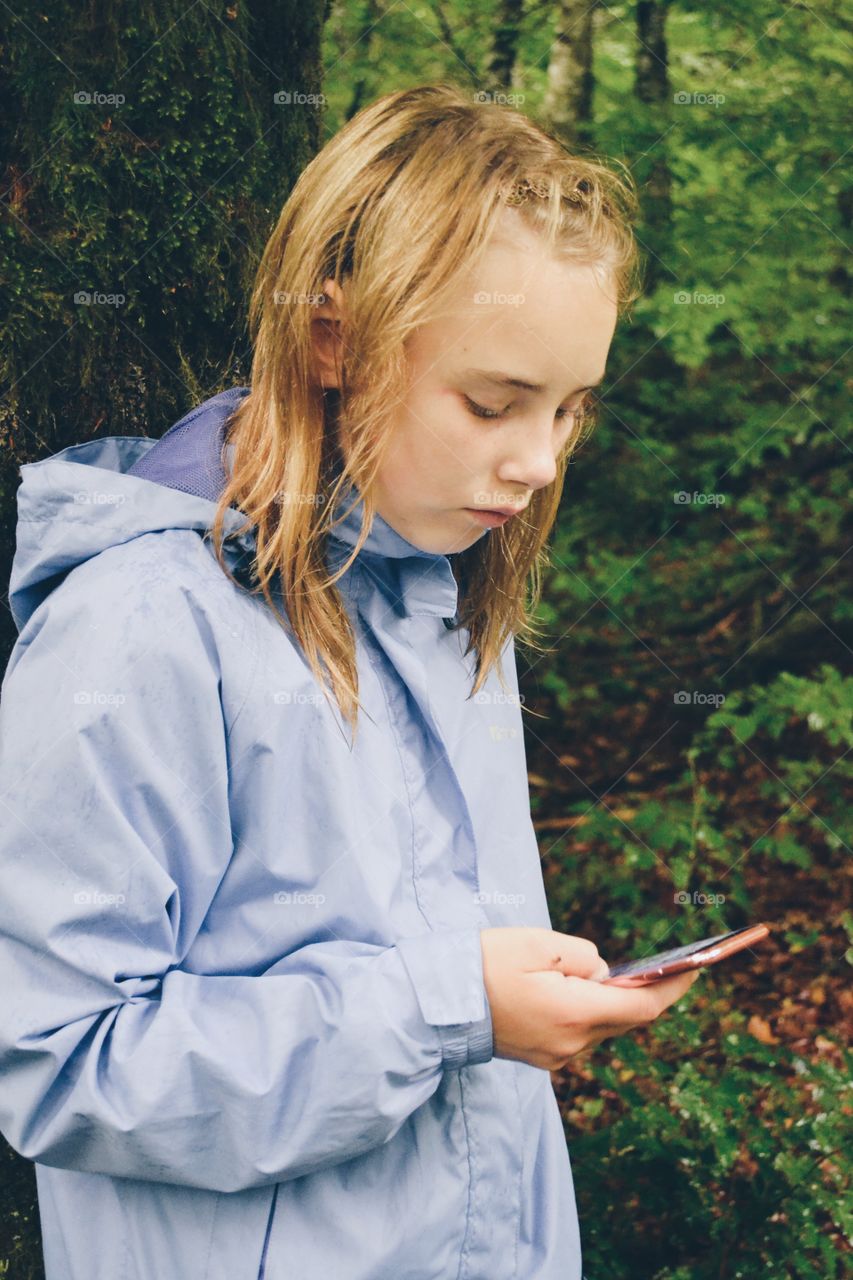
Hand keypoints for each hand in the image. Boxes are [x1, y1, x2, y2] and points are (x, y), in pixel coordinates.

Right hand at [480, 926, 699, 1070]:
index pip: (643, 1007)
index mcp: (575, 1013)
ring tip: (624, 975)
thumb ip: (582, 956)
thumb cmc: (484, 965)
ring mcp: (556, 1055)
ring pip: (601, 1026)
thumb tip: (604, 974)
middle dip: (646, 993)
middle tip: (669, 965)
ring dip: (613, 1002)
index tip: (698, 968)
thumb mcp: (537, 943)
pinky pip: (579, 1032)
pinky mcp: (542, 1057)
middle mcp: (572, 1043)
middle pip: (624, 1019)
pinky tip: (581, 990)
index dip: (674, 987)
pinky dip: (589, 1011)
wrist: (436, 1006)